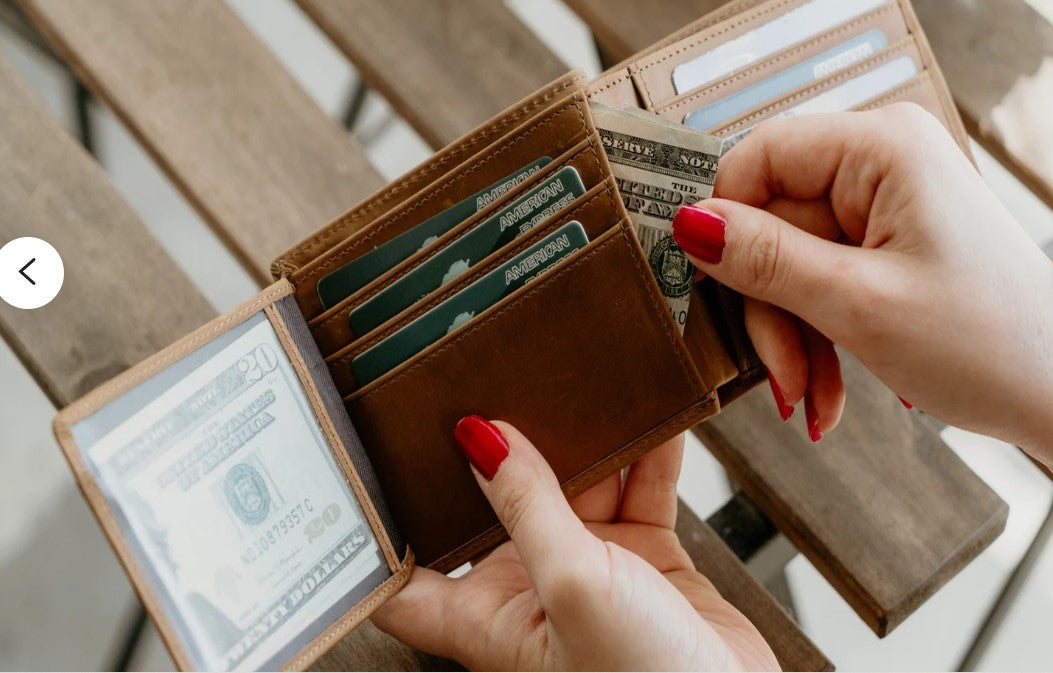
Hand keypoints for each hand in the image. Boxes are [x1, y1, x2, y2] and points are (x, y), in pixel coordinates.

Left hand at [372, 417, 778, 670]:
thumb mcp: (573, 587)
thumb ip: (529, 509)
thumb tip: (480, 440)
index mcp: (486, 619)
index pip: (404, 577)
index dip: (380, 527)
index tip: (366, 461)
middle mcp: (529, 588)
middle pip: (497, 503)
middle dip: (498, 448)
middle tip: (488, 381)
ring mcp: (588, 569)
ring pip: (575, 484)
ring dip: (583, 438)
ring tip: (578, 378)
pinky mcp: (643, 559)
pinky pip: (640, 489)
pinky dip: (649, 452)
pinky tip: (652, 411)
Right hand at [671, 104, 1052, 461]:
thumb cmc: (994, 343)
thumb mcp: (858, 304)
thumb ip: (765, 259)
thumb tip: (690, 224)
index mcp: (883, 149)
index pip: (759, 156)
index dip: (724, 218)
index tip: (706, 278)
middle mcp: (881, 166)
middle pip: (770, 225)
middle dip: (771, 310)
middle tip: (782, 373)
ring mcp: (883, 208)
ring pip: (788, 264)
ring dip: (792, 338)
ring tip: (811, 396)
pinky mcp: (884, 246)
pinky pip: (817, 283)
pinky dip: (815, 338)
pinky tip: (826, 389)